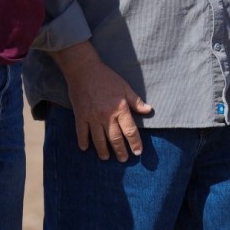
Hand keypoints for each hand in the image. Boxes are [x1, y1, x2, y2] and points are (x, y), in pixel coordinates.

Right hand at [52, 42, 152, 161]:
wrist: (84, 69)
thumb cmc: (106, 77)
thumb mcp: (124, 87)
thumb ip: (136, 101)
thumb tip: (149, 110)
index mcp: (120, 108)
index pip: (130, 130)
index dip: (135, 143)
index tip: (138, 152)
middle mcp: (107, 116)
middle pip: (115, 138)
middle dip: (120, 151)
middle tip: (123, 159)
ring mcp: (92, 117)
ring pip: (98, 139)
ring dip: (103, 151)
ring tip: (106, 158)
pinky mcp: (80, 115)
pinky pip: (81, 132)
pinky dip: (83, 141)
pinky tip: (85, 148)